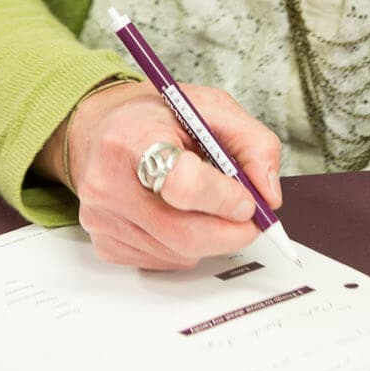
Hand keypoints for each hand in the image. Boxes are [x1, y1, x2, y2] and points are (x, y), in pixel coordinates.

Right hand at [58, 81, 282, 269]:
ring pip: (178, 253)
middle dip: (231, 232)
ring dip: (210, 238)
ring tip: (207, 204)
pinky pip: (162, 262)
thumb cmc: (156, 118)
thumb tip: (269, 195)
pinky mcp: (103, 245)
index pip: (183, 184)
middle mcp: (107, 182)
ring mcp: (102, 219)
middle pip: (184, 233)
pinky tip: (179, 214)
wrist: (100, 129)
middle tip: (251, 218)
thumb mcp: (210, 108)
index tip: (248, 200)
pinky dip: (185, 246)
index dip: (224, 199)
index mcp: (132, 138)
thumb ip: (253, 144)